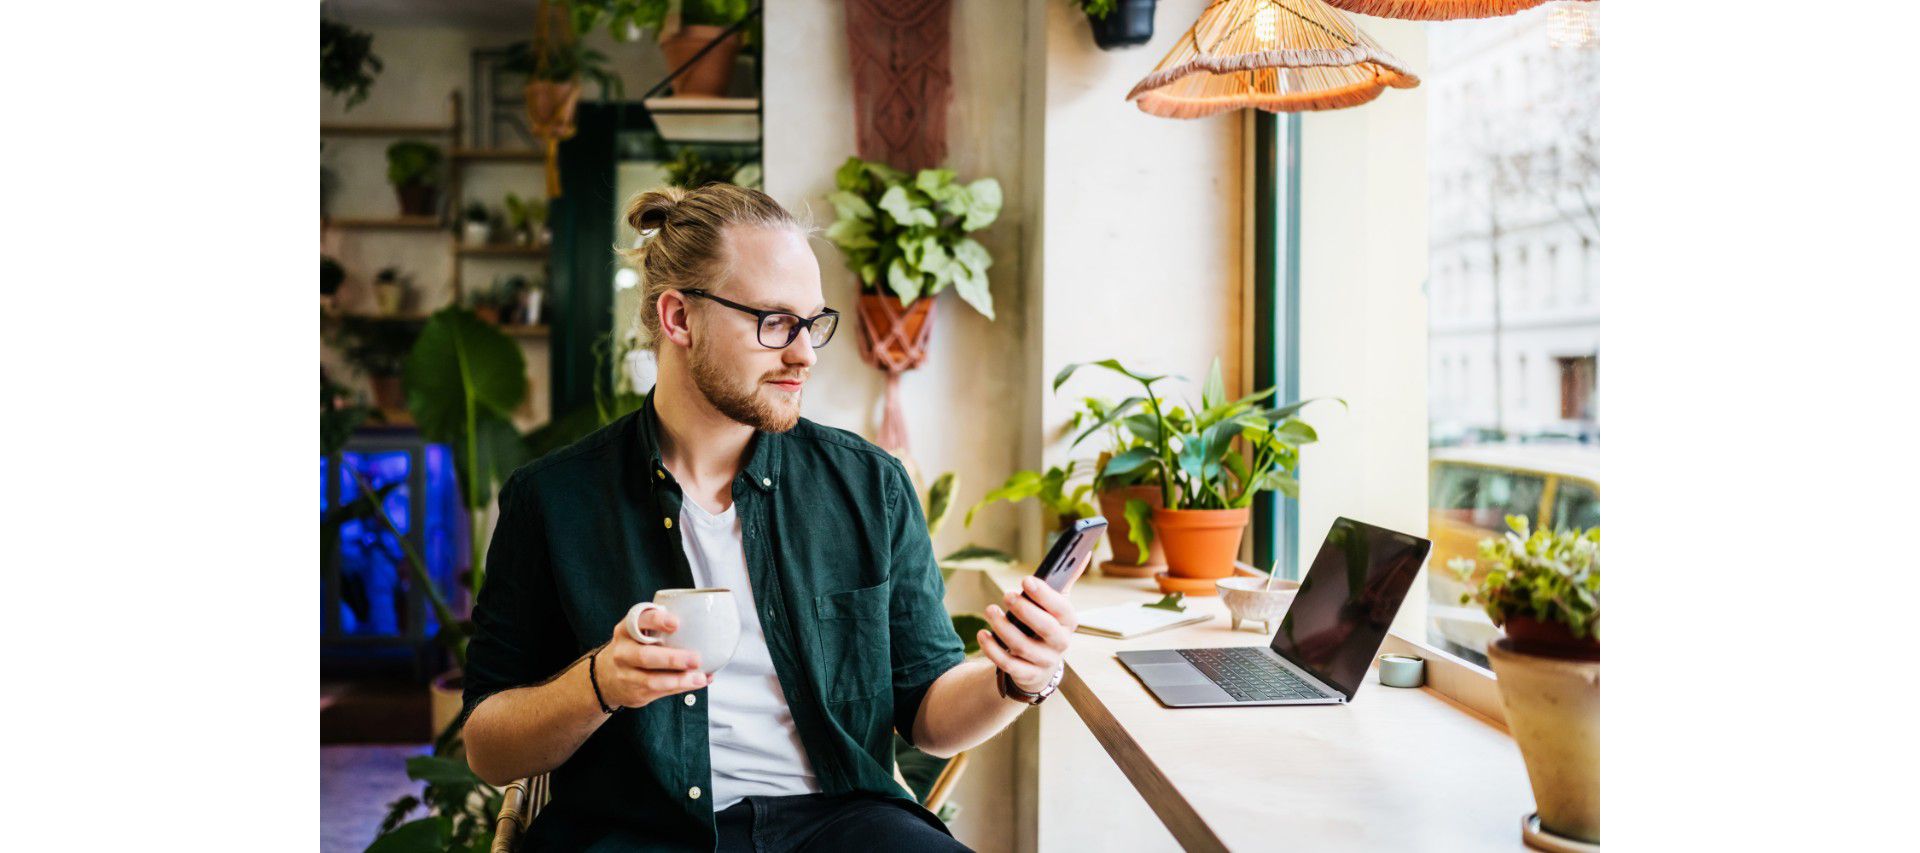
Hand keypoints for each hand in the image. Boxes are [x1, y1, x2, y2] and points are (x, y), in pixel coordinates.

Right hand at [592, 607, 708, 710]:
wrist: (605, 676)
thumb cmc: (633, 647)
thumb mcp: (637, 632)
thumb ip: (659, 627)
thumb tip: (704, 628)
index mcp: (626, 630)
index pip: (638, 621)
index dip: (657, 621)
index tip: (676, 623)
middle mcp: (623, 652)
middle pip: (645, 656)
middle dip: (673, 659)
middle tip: (696, 658)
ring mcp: (627, 675)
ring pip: (653, 680)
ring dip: (680, 680)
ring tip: (699, 678)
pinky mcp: (635, 693)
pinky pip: (660, 692)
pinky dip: (681, 688)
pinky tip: (696, 683)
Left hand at [979, 574, 1079, 693]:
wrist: (1041, 663)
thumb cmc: (1047, 623)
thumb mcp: (1057, 604)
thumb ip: (1066, 580)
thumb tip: (1083, 552)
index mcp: (1068, 621)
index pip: (1061, 608)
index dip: (1044, 595)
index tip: (1026, 580)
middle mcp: (1060, 642)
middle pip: (1045, 628)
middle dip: (1025, 611)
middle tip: (1007, 595)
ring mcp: (1044, 660)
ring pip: (1023, 646)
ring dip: (1004, 628)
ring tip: (990, 610)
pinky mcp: (1027, 674)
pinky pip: (1009, 665)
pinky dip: (993, 650)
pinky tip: (982, 634)